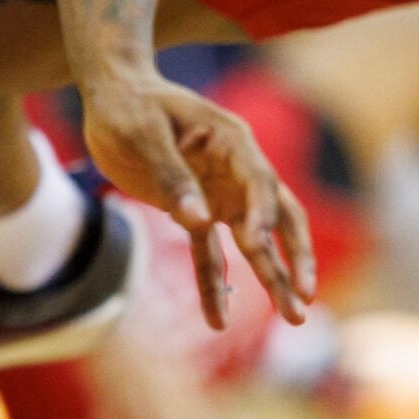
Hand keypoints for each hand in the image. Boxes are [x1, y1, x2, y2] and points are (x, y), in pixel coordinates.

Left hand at [81, 70, 316, 330]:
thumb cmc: (128, 106)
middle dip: (295, 257)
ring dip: (273, 278)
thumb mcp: (143, 135)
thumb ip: (171, 177)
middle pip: (280, 216)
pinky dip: (215, 287)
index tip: (257, 245)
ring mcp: (221, 194)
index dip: (262, 213)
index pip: (260, 181)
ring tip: (292, 317)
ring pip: (257, 242)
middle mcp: (237, 170)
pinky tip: (217, 323)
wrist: (112, 95)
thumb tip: (198, 221)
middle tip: (306, 295)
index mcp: (232, 141)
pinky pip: (210, 255)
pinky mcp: (197, 212)